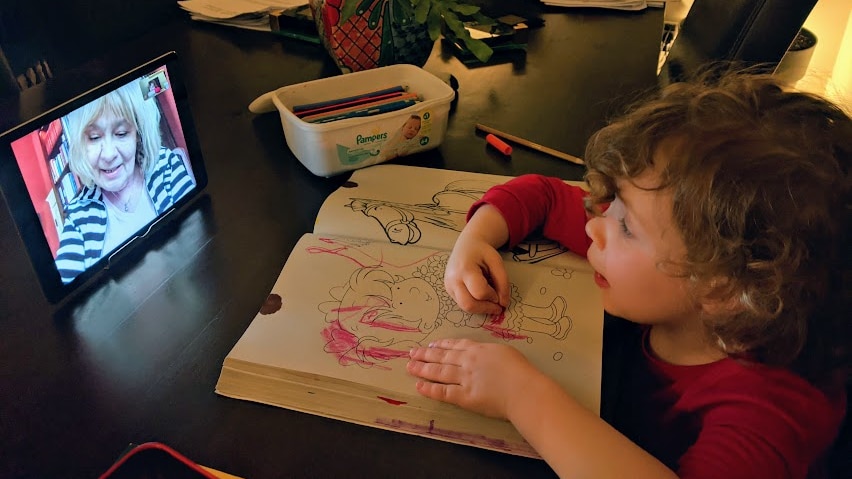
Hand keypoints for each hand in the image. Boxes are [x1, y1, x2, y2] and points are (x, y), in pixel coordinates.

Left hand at [407, 338, 540, 418]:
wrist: (523, 390)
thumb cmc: (521, 372)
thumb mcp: (505, 353)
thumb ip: (490, 353)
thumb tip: (483, 355)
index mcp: (479, 349)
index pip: (456, 345)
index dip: (442, 345)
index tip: (431, 344)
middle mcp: (468, 362)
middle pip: (442, 356)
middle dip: (426, 354)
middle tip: (412, 353)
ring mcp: (465, 379)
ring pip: (439, 372)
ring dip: (423, 369)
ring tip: (410, 366)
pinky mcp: (464, 397)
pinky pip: (443, 392)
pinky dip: (430, 389)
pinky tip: (419, 386)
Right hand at [444, 205, 510, 313]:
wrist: (466, 245)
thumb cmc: (482, 252)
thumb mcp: (496, 261)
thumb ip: (503, 282)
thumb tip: (503, 304)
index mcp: (465, 268)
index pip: (479, 292)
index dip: (492, 297)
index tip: (499, 294)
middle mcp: (453, 279)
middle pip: (468, 305)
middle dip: (486, 309)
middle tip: (498, 307)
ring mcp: (449, 286)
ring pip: (465, 307)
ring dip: (481, 308)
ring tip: (490, 300)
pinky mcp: (449, 291)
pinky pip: (463, 304)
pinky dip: (475, 304)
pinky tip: (481, 296)